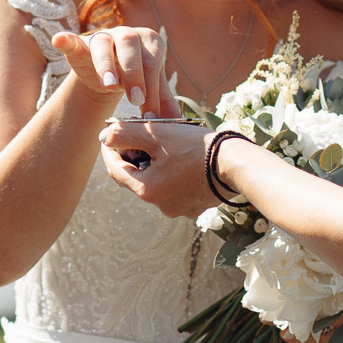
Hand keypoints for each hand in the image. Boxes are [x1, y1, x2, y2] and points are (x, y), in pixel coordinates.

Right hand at [51, 26, 170, 118]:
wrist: (107, 75)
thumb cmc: (134, 79)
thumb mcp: (150, 88)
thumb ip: (162, 102)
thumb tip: (176, 125)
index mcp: (150, 41)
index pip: (152, 62)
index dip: (152, 88)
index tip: (150, 114)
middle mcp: (127, 34)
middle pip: (130, 47)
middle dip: (134, 74)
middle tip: (135, 100)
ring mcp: (103, 37)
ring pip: (103, 44)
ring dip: (106, 65)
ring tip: (108, 85)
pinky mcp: (80, 44)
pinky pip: (73, 40)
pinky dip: (67, 40)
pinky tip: (59, 40)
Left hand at [100, 119, 226, 220]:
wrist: (237, 164)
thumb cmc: (196, 148)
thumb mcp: (158, 136)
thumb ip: (125, 134)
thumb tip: (105, 137)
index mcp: (146, 190)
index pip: (115, 170)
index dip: (109, 149)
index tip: (109, 133)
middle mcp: (160, 205)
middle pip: (135, 177)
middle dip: (133, 155)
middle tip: (138, 134)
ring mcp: (179, 208)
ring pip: (156, 182)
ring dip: (154, 164)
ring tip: (164, 143)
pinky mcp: (195, 206)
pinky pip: (175, 188)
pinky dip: (172, 173)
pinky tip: (182, 157)